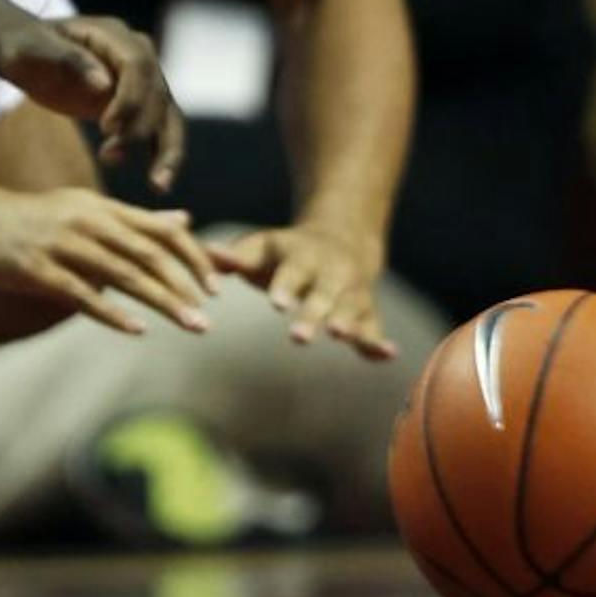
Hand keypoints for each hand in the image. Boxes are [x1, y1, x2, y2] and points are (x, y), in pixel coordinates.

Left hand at [0, 17, 186, 190]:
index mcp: (114, 35)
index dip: (129, 98)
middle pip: (156, 94)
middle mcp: (138, 55)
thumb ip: (68, 60)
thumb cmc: (26, 46)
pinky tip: (160, 186)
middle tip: (109, 157)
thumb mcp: (34, 48)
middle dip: (138, 129)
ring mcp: (143, 81)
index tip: (106, 128)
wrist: (26, 53)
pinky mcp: (138, 106)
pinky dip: (161, 157)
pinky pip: (159, 131)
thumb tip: (104, 84)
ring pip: (168, 116)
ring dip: (167, 151)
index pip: (137, 66)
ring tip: (159, 186)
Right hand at [0, 182, 217, 336]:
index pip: (162, 229)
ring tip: (191, 327)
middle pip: (149, 254)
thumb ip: (136, 220)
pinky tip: (137, 331)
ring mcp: (63, 244)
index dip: (194, 256)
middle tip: (210, 319)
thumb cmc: (33, 218)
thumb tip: (185, 220)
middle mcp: (88, 222)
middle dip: (185, 288)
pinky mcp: (38, 268)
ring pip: (123, 274)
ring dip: (162, 303)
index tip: (218, 286)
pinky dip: (112, 312)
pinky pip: (81, 293)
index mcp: (103, 208)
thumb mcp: (87, 209)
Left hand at [211, 222, 394, 360]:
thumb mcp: (262, 246)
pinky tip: (388, 356)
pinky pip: (375, 327)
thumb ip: (236, 256)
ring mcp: (352, 292)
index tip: (276, 303)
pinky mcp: (367, 311)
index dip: (285, 286)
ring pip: (351, 310)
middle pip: (323, 295)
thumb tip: (207, 253)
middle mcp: (331, 274)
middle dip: (313, 314)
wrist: (340, 240)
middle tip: (300, 336)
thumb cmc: (286, 251)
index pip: (292, 272)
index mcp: (303, 256)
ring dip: (348, 325)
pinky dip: (380, 342)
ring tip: (342, 337)